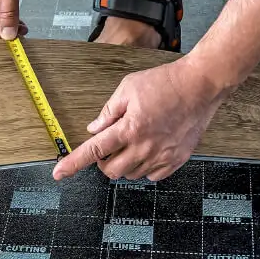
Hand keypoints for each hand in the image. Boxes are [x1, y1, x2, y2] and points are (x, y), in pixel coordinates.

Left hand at [53, 58, 230, 182]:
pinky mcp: (177, 160)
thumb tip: (94, 128)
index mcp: (130, 128)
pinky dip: (144, 168)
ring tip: (132, 143)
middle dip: (103, 162)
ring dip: (124, 164)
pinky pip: (152, 176)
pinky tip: (148, 150)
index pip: (94, 151)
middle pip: (111, 170)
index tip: (59, 173)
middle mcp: (145, 146)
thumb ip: (108, 111)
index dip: (73, 163)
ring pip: (131, 175)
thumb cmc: (166, 82)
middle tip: (109, 147)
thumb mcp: (128, 88)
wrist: (200, 85)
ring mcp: (162, 156)